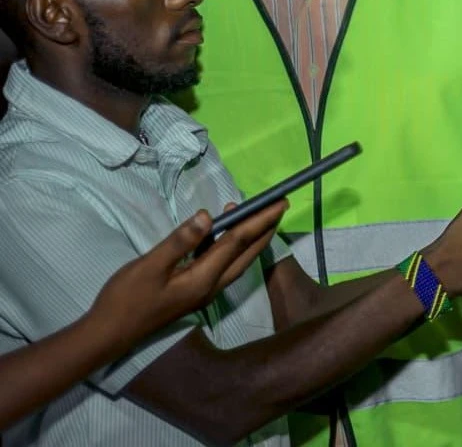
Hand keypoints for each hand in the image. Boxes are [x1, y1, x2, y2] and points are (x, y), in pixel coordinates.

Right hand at [91, 200, 286, 345]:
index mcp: (204, 279)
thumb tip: (207, 217)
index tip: (279, 202)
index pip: (238, 242)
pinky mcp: (193, 291)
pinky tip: (217, 233)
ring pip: (235, 260)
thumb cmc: (126, 298)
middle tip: (279, 207)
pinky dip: (225, 246)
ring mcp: (203, 291)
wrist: (108, 333)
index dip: (259, 220)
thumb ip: (180, 241)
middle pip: (246, 253)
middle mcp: (211, 286)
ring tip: (251, 213)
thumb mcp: (150, 266)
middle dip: (264, 229)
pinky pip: (219, 264)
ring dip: (247, 238)